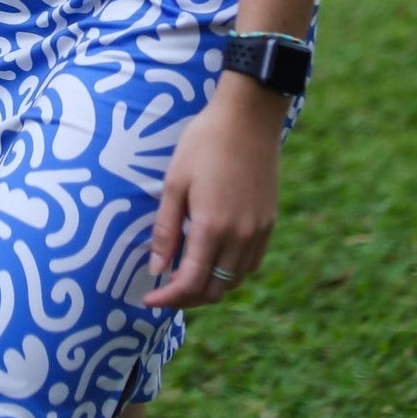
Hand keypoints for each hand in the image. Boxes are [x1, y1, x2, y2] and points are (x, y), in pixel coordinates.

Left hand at [142, 73, 285, 308]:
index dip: (168, 298)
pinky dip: (230, 272)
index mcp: (212, 227)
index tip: (148, 300)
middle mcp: (239, 237)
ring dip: (209, 287)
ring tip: (187, 275)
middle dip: (187, 298)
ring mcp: (258, 231)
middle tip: (165, 289)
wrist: (248, 117)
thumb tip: (156, 269)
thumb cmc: (204, 143)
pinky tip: (214, 259)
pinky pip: (250, 263)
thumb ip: (166, 229)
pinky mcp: (269, 223)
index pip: (190, 283)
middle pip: (214, 290)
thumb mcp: (175, 182)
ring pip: (234, 280)